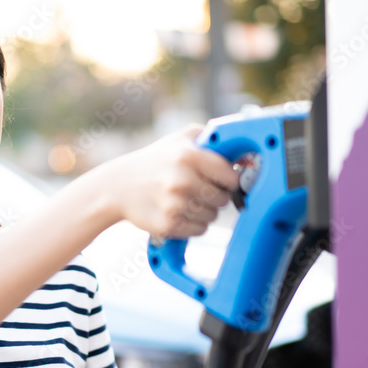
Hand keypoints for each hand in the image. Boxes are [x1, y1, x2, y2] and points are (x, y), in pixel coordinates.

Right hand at [100, 124, 238, 239]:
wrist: (119, 186)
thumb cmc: (158, 160)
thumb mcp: (184, 138)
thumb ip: (216, 141)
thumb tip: (247, 156)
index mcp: (189, 155)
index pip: (231, 177)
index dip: (228, 179)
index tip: (218, 178)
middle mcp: (182, 181)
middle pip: (223, 199)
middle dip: (214, 195)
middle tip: (196, 187)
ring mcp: (174, 205)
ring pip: (212, 216)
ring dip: (204, 210)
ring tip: (183, 198)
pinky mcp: (169, 225)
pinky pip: (200, 229)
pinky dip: (193, 223)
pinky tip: (177, 211)